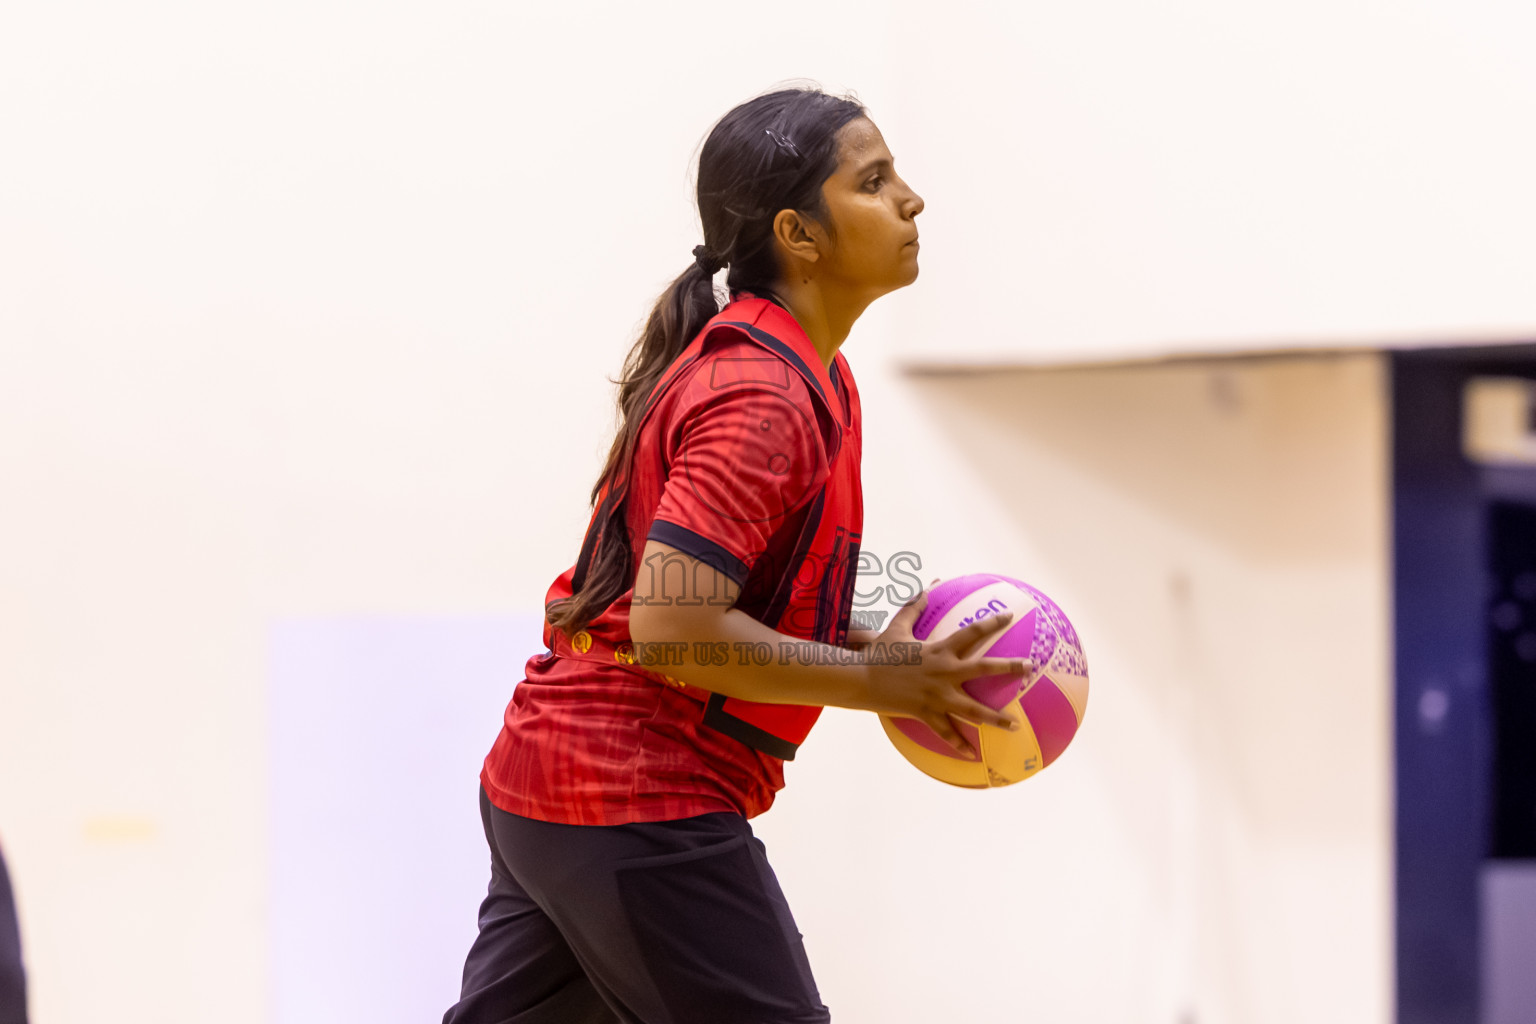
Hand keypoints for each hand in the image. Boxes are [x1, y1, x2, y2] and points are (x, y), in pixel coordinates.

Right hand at [861, 582, 1031, 758]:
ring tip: (1014, 725)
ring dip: (995, 718)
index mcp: (940, 650)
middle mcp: (944, 672)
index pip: (972, 632)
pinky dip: (960, 744)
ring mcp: (937, 695)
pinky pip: (947, 732)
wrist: (861, 679)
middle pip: (983, 668)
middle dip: (1009, 668)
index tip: (1010, 617)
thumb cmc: (880, 653)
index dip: (992, 622)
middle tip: (1030, 668)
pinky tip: (974, 755)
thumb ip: (914, 607)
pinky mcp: (926, 713)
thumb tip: (927, 586)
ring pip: (973, 709)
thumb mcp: (897, 627)